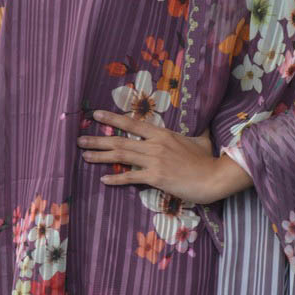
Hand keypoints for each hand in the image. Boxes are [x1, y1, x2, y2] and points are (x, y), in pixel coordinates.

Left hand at [77, 108, 224, 205]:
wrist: (214, 176)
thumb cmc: (207, 159)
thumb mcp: (200, 139)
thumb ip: (195, 131)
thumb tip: (202, 124)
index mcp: (162, 134)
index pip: (132, 123)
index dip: (112, 118)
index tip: (95, 114)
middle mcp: (155, 145)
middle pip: (120, 140)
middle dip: (97, 139)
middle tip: (79, 140)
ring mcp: (154, 160)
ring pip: (121, 156)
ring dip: (100, 156)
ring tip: (84, 156)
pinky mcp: (155, 177)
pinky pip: (131, 177)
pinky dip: (116, 178)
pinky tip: (104, 179)